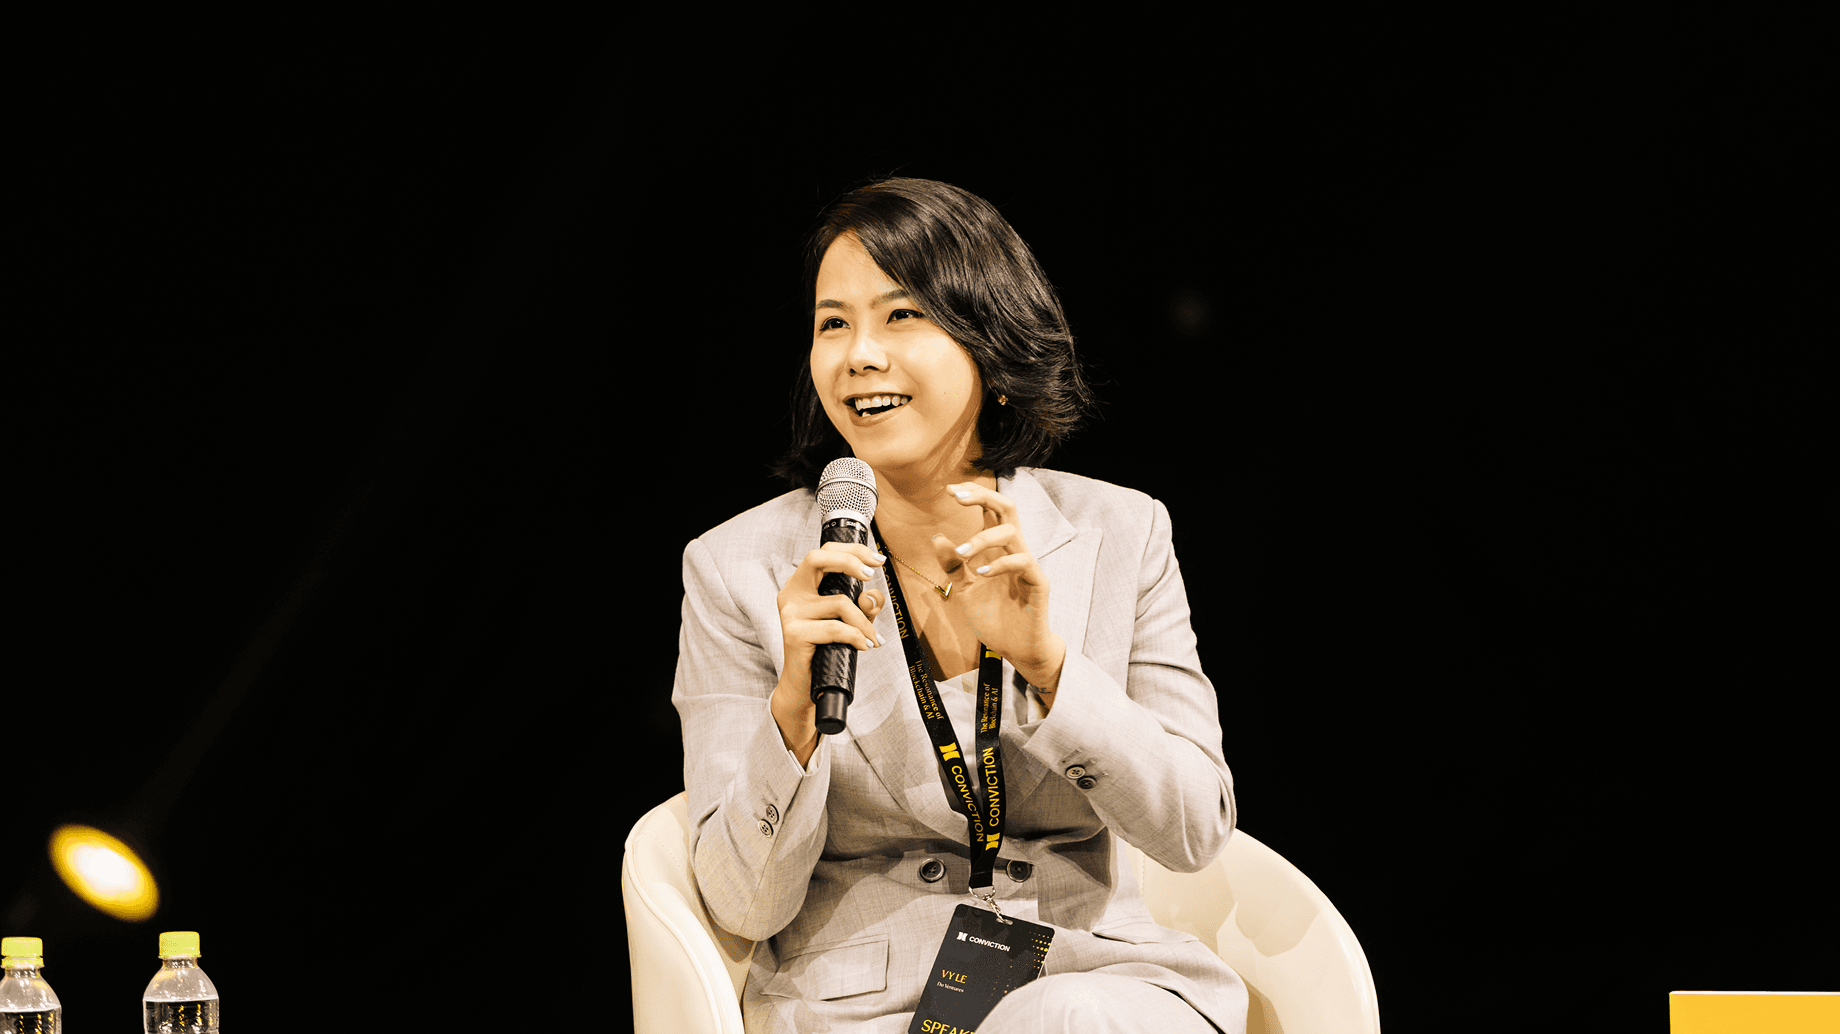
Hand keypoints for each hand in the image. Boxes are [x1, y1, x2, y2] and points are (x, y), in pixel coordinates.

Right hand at [771, 542, 885, 760]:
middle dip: (849, 560)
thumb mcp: (851, 621)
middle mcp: (791, 593)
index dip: (852, 550)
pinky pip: (835, 628)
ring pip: (839, 603)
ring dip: (864, 621)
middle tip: (871, 576)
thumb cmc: (827, 648)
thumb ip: (865, 605)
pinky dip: (856, 636)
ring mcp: (790, 613)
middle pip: (817, 558)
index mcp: (801, 585)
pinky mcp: (794, 634)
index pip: (824, 552)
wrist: (805, 686)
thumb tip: (871, 596)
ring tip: (873, 638)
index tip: (877, 560)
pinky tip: (864, 646)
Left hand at [931, 483, 1065, 694]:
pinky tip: (981, 574)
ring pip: (1012, 533)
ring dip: (983, 538)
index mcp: (998, 550)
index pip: (990, 511)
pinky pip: (1023, 562)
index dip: (974, 495)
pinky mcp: (1038, 583)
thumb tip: (937, 537)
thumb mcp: (965, 590)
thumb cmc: (995, 618)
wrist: (1016, 649)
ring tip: (962, 553)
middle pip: (1007, 509)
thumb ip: (953, 565)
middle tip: (957, 497)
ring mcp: (1028, 566)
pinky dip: (1000, 564)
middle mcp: (1015, 551)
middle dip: (983, 497)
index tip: (949, 490)